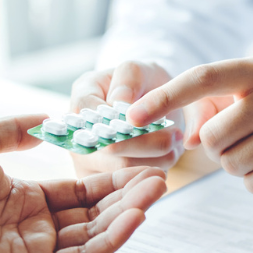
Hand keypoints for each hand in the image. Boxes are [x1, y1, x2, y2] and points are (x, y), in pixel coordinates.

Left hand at [0, 115, 166, 252]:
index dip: (109, 179)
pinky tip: (135, 215)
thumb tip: (46, 119)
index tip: (137, 164)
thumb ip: (13, 129)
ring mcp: (33, 252)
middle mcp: (31, 228)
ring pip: (94, 235)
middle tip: (159, 177)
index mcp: (20, 200)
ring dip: (128, 213)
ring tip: (156, 188)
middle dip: (127, 196)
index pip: (78, 191)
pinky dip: (112, 239)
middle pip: (93, 214)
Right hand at [69, 62, 183, 175]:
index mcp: (81, 101)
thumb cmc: (142, 83)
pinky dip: (154, 171)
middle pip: (109, 149)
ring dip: (155, 158)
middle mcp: (78, 135)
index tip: (149, 118)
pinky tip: (167, 158)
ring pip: (124, 170)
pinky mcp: (106, 181)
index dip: (121, 121)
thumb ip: (128, 79)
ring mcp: (90, 162)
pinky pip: (131, 183)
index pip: (92, 116)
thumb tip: (118, 103)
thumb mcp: (138, 69)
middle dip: (146, 143)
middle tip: (174, 135)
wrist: (151, 103)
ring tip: (174, 144)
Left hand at [126, 56, 252, 205]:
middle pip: (212, 136)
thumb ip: (220, 107)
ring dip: (241, 165)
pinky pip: (252, 185)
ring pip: (229, 164)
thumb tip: (184, 136)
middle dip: (220, 148)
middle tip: (250, 141)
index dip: (164, 97)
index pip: (204, 77)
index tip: (132, 115)